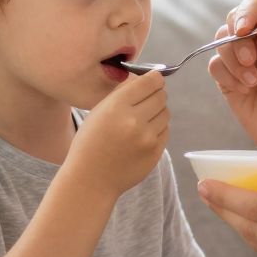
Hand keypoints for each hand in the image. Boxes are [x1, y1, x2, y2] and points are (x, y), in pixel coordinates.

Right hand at [69, 71, 167, 193]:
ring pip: (166, 113)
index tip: (154, 79)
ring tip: (142, 119)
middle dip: (157, 93)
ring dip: (158, 112)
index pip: (150, 82)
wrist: (91, 179)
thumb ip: (122, 92)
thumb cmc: (90, 142)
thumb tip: (146, 76)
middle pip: (161, 96)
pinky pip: (165, 131)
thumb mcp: (98, 111)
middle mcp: (134, 121)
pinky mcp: (155, 153)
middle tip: (149, 97)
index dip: (155, 78)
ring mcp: (147, 139)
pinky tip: (143, 134)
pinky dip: (158, 129)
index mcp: (117, 107)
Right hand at [207, 0, 256, 155]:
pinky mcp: (227, 77)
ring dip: (233, 62)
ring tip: (252, 83)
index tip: (243, 29)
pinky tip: (244, 91)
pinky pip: (215, 65)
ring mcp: (241, 58)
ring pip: (220, 41)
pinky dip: (227, 76)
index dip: (247, 12)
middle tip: (250, 62)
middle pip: (233, 19)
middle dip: (237, 40)